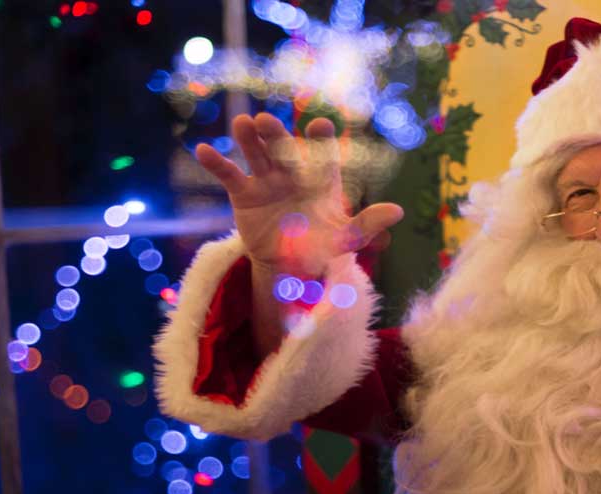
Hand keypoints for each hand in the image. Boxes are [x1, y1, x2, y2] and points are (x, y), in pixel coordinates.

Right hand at [194, 113, 403, 277]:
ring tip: (242, 124)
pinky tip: (202, 150)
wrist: (291, 265)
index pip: (322, 153)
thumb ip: (368, 224)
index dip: (322, 139)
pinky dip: (216, 163)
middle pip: (284, 147)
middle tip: (268, 122)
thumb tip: (398, 211)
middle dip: (277, 135)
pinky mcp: (244, 193)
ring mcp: (266, 179)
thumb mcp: (346, 238)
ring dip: (248, 138)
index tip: (321, 125)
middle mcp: (292, 171)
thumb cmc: (323, 245)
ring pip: (256, 153)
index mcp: (320, 178)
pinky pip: (229, 175)